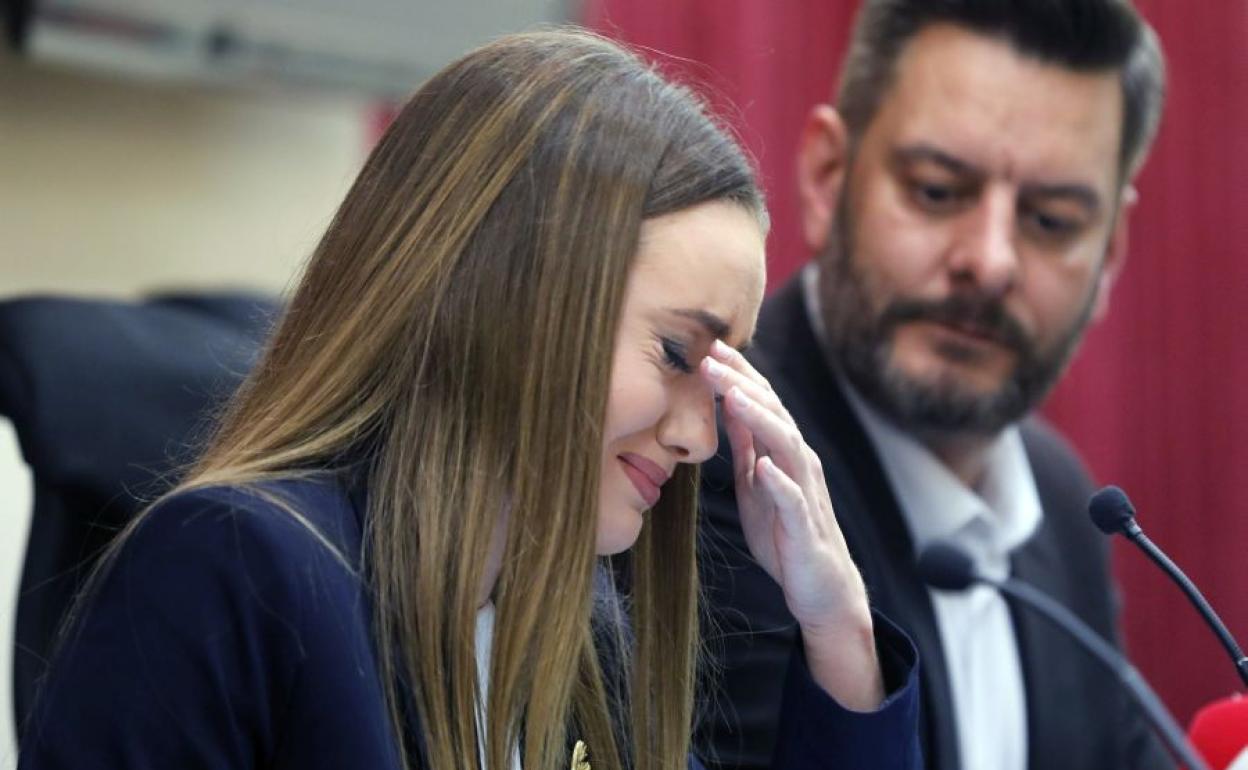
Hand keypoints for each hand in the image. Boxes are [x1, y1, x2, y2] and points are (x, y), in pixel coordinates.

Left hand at [701, 340, 883, 709]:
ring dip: (761, 420)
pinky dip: (779, 481)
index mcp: (785, 452)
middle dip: (742, 385)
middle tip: (711, 359)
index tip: (709, 349)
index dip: (739, 375)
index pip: (763, 402)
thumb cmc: (785, 534)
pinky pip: (794, 500)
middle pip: (774, 414)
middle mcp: (800, 464)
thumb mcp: (757, 481)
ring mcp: (805, 493)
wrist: (821, 587)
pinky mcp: (804, 528)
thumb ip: (747, 444)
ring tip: (734, 398)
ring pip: (786, 447)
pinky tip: (763, 466)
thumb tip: (728, 403)